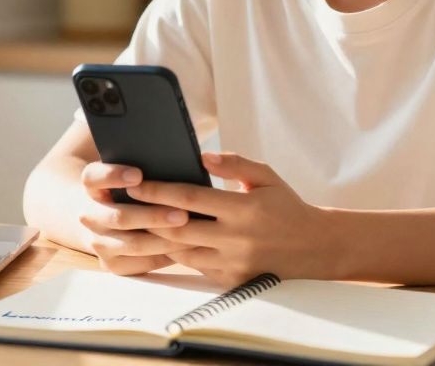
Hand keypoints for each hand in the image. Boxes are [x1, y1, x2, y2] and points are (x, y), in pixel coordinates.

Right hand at [77, 161, 193, 275]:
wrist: (104, 219)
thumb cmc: (129, 189)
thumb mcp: (128, 175)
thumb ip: (146, 167)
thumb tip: (183, 160)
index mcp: (91, 186)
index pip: (93, 177)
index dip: (113, 176)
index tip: (138, 175)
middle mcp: (89, 215)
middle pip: (120, 217)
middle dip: (153, 216)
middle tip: (183, 214)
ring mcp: (98, 242)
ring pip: (134, 244)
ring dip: (165, 240)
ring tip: (193, 235)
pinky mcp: (111, 264)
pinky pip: (141, 264)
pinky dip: (165, 256)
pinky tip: (187, 248)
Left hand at [129, 152, 332, 286]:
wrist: (314, 247)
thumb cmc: (286, 206)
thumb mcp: (266, 177)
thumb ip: (235, 164)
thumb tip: (202, 155)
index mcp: (243, 208)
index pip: (190, 198)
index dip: (158, 191)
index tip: (134, 185)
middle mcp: (235, 238)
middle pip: (177, 228)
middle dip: (145, 216)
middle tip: (120, 207)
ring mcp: (232, 262)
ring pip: (180, 252)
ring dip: (154, 239)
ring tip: (131, 227)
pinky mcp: (230, 280)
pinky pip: (194, 267)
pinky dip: (175, 255)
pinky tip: (158, 244)